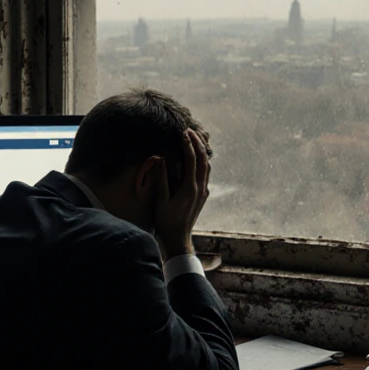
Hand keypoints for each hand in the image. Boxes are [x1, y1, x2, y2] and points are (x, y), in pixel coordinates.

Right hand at [153, 129, 210, 258]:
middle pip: (203, 159)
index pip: (192, 160)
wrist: (179, 239)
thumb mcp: (161, 200)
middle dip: (197, 143)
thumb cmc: (167, 221)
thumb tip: (161, 159)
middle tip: (189, 130)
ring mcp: (203, 191)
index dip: (187, 144)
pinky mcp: (203, 195)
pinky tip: (197, 158)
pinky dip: (203, 161)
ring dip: (202, 151)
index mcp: (190, 188)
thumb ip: (162, 179)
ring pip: (207, 166)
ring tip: (195, 139)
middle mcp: (200, 188)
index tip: (182, 132)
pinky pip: (206, 173)